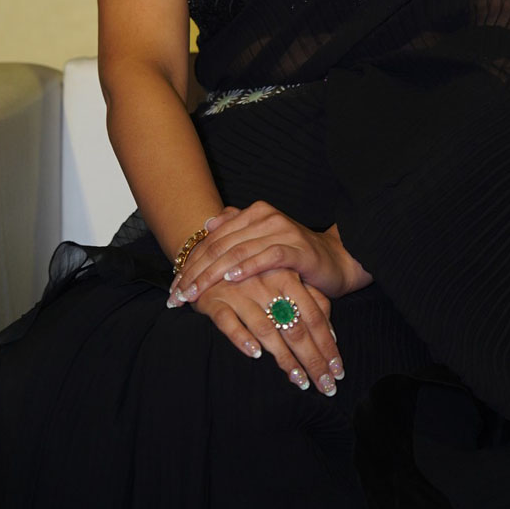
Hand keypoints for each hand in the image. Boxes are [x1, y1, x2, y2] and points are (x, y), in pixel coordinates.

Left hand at [168, 202, 372, 304]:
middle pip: (220, 245)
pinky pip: (268, 256)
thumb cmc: (295, 255)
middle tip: (177, 295)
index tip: (173, 285)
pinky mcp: (297, 249)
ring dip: (212, 275)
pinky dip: (247, 267)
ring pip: (238, 251)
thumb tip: (208, 224)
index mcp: (255, 213)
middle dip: (195, 272)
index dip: (190, 261)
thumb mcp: (263, 241)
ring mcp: (282, 231)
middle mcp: (266, 217)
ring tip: (194, 293)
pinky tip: (230, 279)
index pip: (213, 238)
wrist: (335, 260)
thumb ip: (238, 230)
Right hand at [176, 267, 344, 396]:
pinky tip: (255, 354)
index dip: (327, 345)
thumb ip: (311, 300)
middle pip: (294, 327)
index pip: (313, 316)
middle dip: (312, 359)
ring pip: (266, 328)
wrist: (211, 254)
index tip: (338, 371)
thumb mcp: (286, 279)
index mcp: (287, 275)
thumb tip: (332, 334)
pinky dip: (241, 337)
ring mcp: (240, 292)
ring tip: (299, 380)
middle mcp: (266, 284)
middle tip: (325, 385)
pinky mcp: (215, 300)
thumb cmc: (256, 273)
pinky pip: (228, 321)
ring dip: (284, 357)